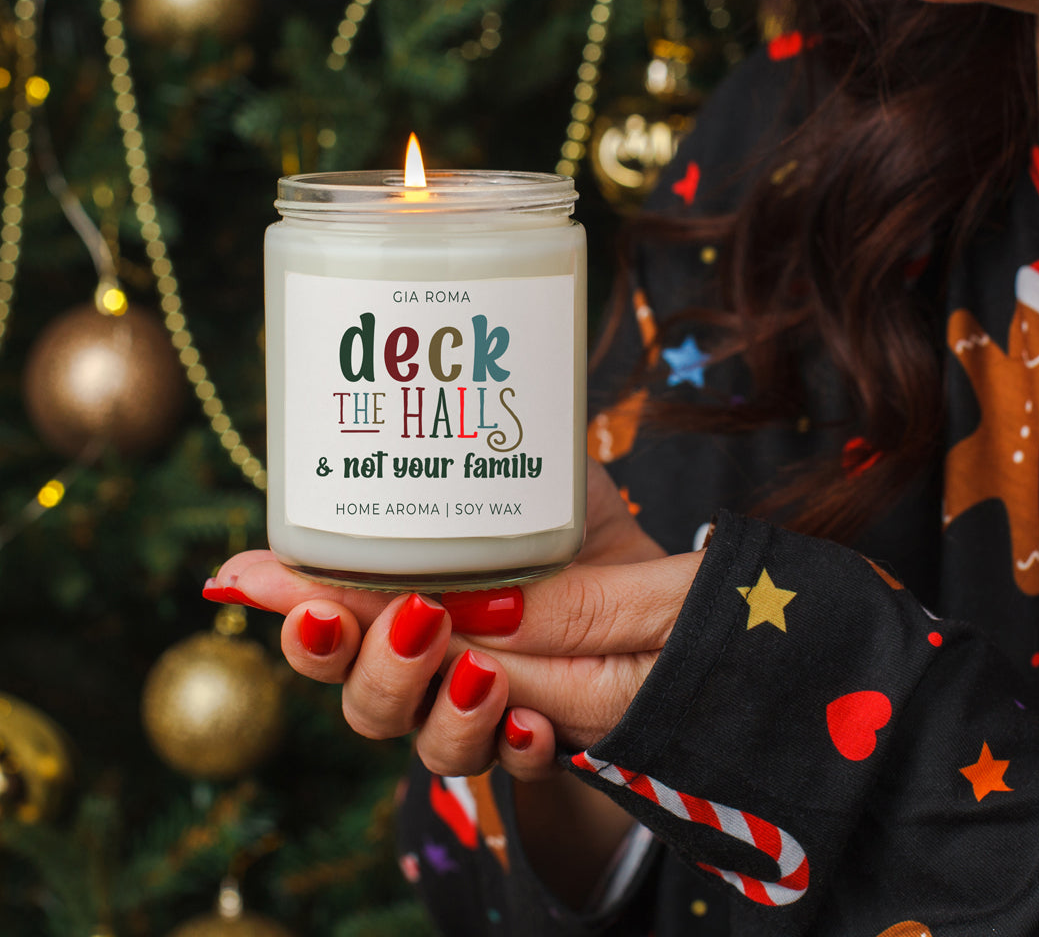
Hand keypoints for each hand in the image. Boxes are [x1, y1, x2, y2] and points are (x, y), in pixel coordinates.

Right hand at [208, 460, 703, 778]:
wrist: (649, 594)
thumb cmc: (568, 530)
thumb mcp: (527, 482)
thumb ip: (474, 464)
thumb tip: (410, 406)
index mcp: (404, 610)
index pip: (331, 623)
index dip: (293, 607)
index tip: (256, 577)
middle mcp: (426, 673)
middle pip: (363, 698)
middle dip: (372, 662)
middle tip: (414, 614)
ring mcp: (476, 715)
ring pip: (428, 745)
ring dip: (443, 711)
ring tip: (482, 670)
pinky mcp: (538, 741)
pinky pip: (516, 765)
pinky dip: (518, 745)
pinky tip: (534, 721)